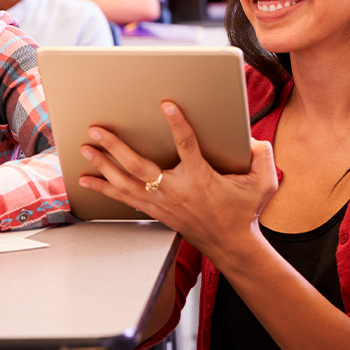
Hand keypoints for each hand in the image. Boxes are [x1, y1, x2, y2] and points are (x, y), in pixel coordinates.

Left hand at [79, 101, 277, 266]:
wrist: (231, 244)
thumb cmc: (244, 211)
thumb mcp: (263, 183)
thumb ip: (262, 156)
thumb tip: (252, 139)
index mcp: (201, 178)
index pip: (187, 146)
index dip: (177, 124)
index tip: (166, 105)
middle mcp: (177, 191)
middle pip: (140, 167)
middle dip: (116, 148)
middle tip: (98, 131)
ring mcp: (163, 203)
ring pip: (126, 183)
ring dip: (103, 166)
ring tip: (85, 149)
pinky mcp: (156, 211)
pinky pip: (124, 199)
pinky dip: (104, 189)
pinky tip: (87, 179)